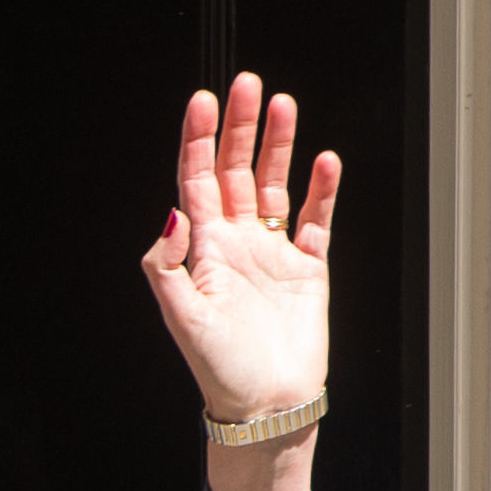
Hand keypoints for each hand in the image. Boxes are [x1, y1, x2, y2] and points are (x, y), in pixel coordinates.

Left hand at [140, 72, 339, 424]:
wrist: (266, 406)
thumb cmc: (217, 368)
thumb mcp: (180, 316)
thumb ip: (166, 265)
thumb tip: (171, 213)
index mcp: (202, 247)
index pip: (196, 178)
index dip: (198, 139)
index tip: (203, 100)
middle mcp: (234, 241)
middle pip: (234, 169)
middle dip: (239, 127)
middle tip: (247, 84)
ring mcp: (271, 252)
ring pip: (273, 185)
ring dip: (278, 146)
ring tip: (283, 104)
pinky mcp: (307, 270)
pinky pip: (315, 220)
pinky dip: (321, 191)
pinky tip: (324, 161)